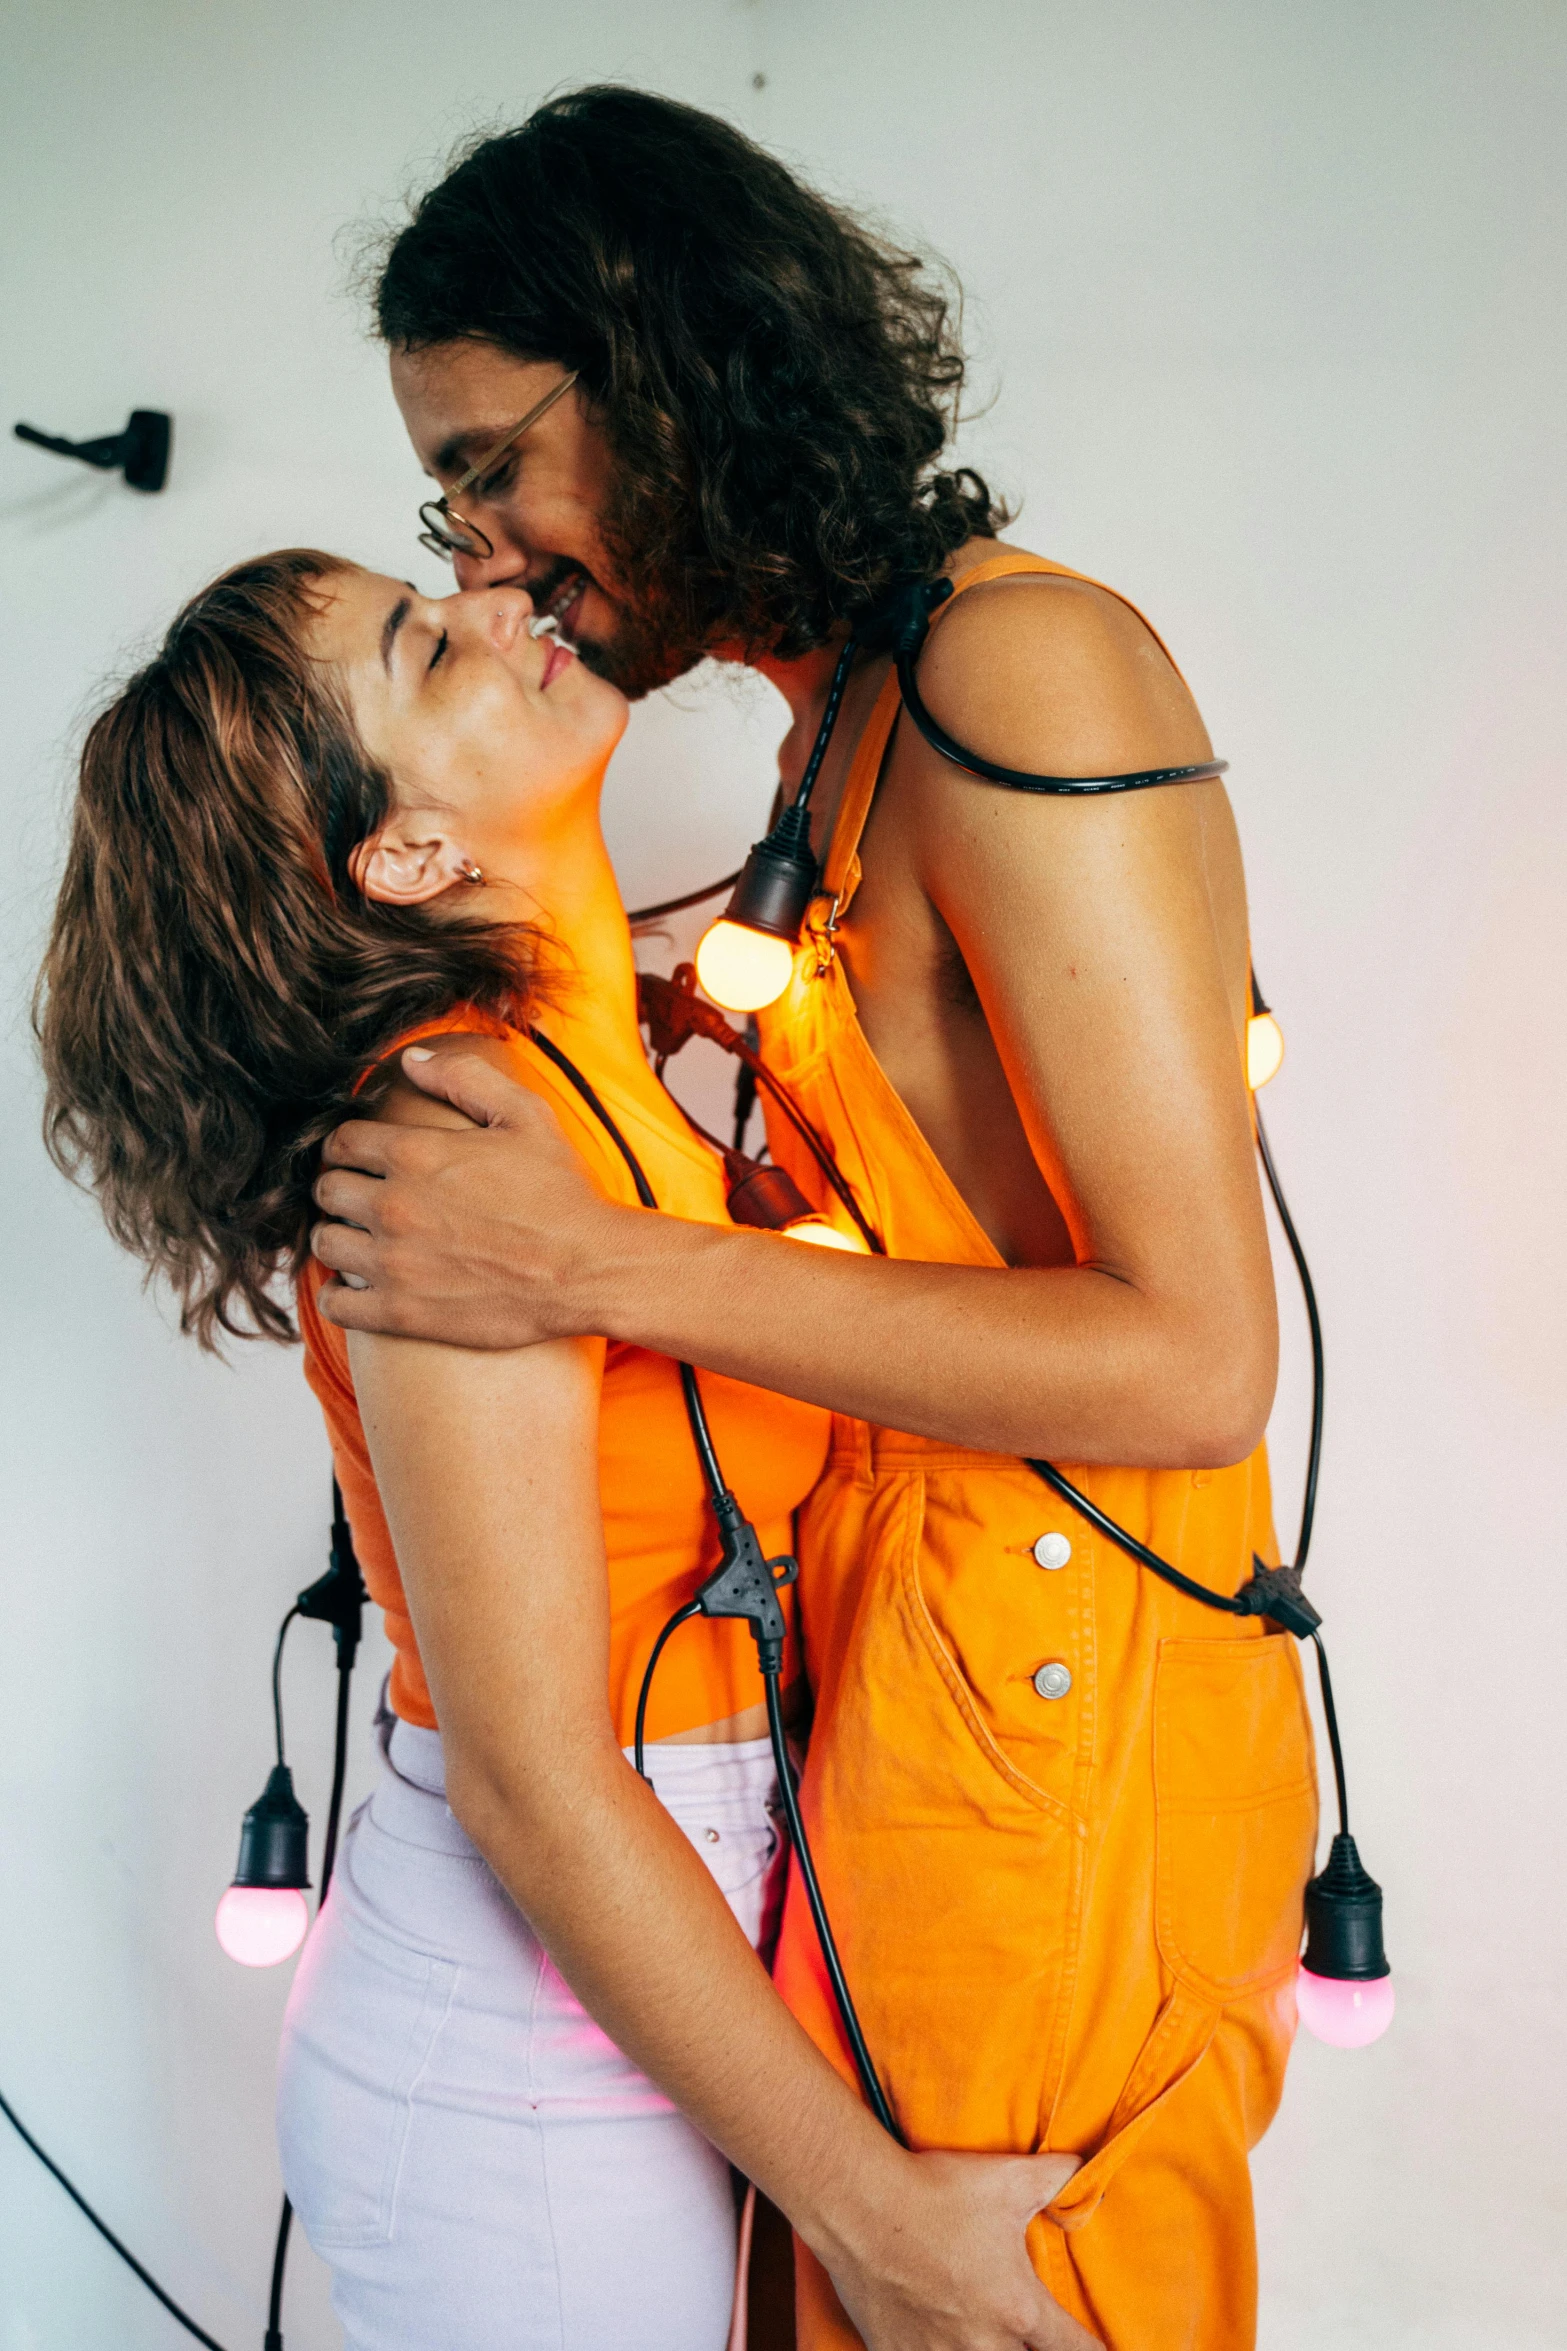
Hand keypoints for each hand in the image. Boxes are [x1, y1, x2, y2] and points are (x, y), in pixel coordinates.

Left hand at [312, 1046, 624, 1346]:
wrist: (589, 1270)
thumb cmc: (563, 1195)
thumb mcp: (524, 1116)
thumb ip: (463, 1078)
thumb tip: (411, 1060)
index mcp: (415, 1153)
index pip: (340, 1142)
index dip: (348, 1147)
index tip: (362, 1159)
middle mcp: (394, 1205)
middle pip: (326, 1190)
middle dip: (341, 1189)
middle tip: (364, 1199)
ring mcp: (393, 1262)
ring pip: (324, 1244)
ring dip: (337, 1238)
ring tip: (363, 1241)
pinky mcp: (401, 1312)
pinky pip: (335, 1303)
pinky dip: (338, 1294)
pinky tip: (360, 1287)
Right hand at [825, 2148, 1099, 2350]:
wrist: (860, 2205)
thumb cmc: (936, 2193)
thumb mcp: (1008, 2178)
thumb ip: (1056, 2176)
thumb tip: (1083, 2166)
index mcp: (1018, 2310)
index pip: (1077, 2350)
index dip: (1092, 2349)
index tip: (1093, 2346)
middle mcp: (983, 2345)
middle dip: (1032, 2349)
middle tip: (1029, 2334)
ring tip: (983, 2336)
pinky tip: (936, 2339)